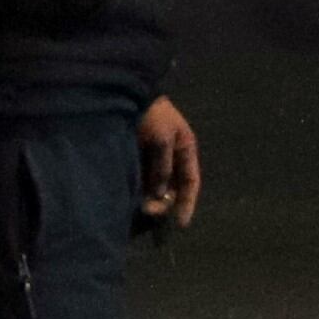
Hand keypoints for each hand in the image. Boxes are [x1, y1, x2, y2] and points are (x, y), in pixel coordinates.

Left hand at [135, 96, 201, 231]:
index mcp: (185, 149)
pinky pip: (141, 181)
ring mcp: (154, 159)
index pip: (191, 182)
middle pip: (173, 188)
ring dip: (150, 199)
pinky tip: (130, 199)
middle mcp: (172, 157)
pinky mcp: (137, 159)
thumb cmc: (152, 114)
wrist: (127, 94)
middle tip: (149, 213)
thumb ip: (163, 166)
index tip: (180, 224)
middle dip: (164, 203)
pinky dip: (139, 191)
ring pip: (156, 187)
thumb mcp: (162, 138)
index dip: (187, 203)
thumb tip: (159, 194)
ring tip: (138, 208)